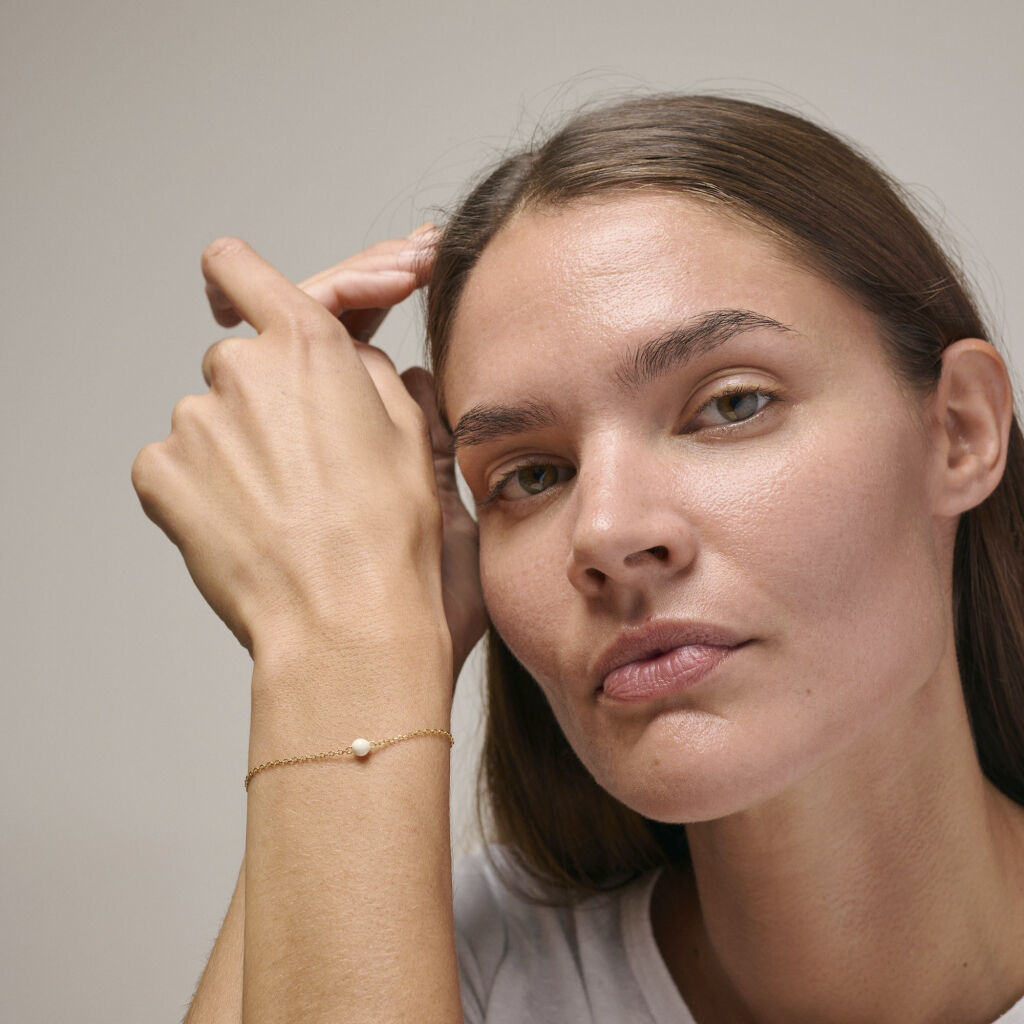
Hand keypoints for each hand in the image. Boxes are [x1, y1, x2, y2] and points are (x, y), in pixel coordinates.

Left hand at [132, 234, 446, 672]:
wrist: (349, 627)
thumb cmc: (396, 540)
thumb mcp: (417, 439)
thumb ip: (377, 377)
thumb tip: (360, 363)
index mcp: (310, 347)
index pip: (239, 268)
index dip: (242, 284)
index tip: (248, 306)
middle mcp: (242, 369)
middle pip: (237, 361)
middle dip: (268, 398)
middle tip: (313, 462)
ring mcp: (194, 423)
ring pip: (208, 418)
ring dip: (238, 449)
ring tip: (287, 509)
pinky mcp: (160, 475)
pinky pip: (172, 463)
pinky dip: (201, 487)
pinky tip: (248, 525)